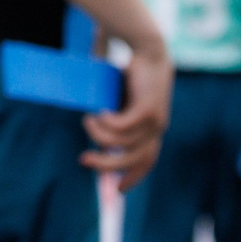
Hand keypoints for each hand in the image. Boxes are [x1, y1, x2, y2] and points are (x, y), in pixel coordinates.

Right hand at [83, 40, 170, 190]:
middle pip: (133, 160)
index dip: (132, 177)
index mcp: (152, 130)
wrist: (148, 50)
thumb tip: (98, 138)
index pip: (146, 162)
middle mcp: (157, 129)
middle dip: (107, 165)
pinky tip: (99, 114)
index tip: (116, 190)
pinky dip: (108, 124)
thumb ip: (113, 120)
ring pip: (123, 143)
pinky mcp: (149, 109)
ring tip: (87, 120)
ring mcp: (155, 120)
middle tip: (84, 160)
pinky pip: (123, 126)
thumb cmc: (132, 75)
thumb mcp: (119, 103)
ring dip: (100, 136)